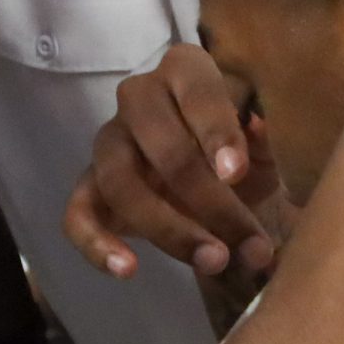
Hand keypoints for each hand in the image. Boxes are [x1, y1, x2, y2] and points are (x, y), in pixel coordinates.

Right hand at [65, 44, 290, 280]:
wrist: (219, 192)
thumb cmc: (243, 156)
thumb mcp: (266, 147)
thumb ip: (266, 140)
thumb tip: (256, 132)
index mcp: (186, 73)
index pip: (195, 90)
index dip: (215, 130)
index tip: (235, 174)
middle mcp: (140, 98)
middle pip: (158, 142)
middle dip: (205, 197)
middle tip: (245, 241)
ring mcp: (109, 143)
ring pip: (119, 180)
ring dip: (166, 228)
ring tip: (213, 262)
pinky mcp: (89, 188)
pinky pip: (77, 212)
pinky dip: (96, 244)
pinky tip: (128, 270)